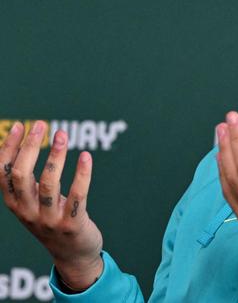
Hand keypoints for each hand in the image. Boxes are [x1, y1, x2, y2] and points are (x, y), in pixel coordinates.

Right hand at [0, 121, 103, 289]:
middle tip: (41, 125)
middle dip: (29, 147)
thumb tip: (25, 145)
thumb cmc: (54, 220)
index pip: (3, 173)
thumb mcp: (34, 202)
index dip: (9, 148)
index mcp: (15, 204)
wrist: (73, 255)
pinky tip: (86, 156)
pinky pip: (78, 195)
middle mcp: (28, 212)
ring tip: (62, 134)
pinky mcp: (72, 224)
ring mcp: (49, 220)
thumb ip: (28, 181)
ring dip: (55, 156)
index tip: (19, 126)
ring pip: (48, 184)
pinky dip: (82, 174)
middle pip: (21, 175)